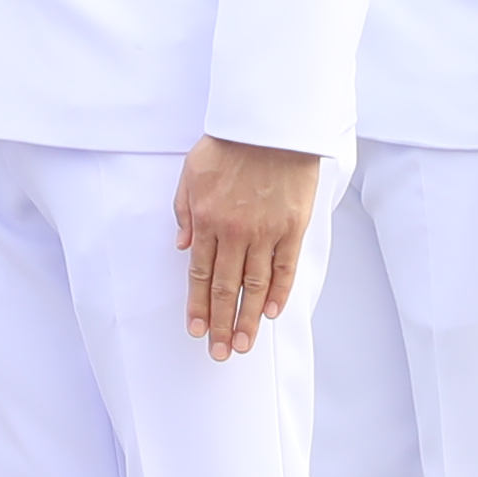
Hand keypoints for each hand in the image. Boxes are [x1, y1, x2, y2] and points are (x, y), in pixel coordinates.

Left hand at [172, 137, 320, 359]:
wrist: (271, 124)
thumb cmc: (230, 143)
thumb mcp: (191, 172)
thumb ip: (184, 211)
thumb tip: (184, 246)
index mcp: (207, 220)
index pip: (201, 275)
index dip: (199, 306)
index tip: (197, 330)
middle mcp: (235, 232)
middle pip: (226, 288)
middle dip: (221, 324)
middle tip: (220, 352)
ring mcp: (266, 232)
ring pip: (255, 285)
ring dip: (248, 318)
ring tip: (244, 344)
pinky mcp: (293, 227)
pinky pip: (285, 268)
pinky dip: (278, 292)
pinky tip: (271, 312)